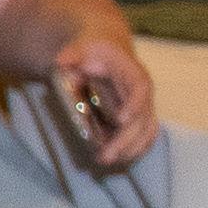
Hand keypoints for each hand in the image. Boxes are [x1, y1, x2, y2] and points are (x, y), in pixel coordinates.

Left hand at [39, 0, 157, 171]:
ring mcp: (142, 106)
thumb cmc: (93, 50)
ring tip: (107, 161)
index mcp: (132, 72)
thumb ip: (71, 54)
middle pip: (143, 118)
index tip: (122, 120)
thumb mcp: (80, 46)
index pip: (140, 88)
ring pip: (146, 131)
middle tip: (106, 156)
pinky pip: (144, 136)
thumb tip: (61, 62)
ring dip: (130, 149)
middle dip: (126, 139)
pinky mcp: (137, 117)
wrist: (105, 51)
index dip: (134, 104)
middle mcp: (142, 92)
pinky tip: (118, 159)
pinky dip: (135, 149)